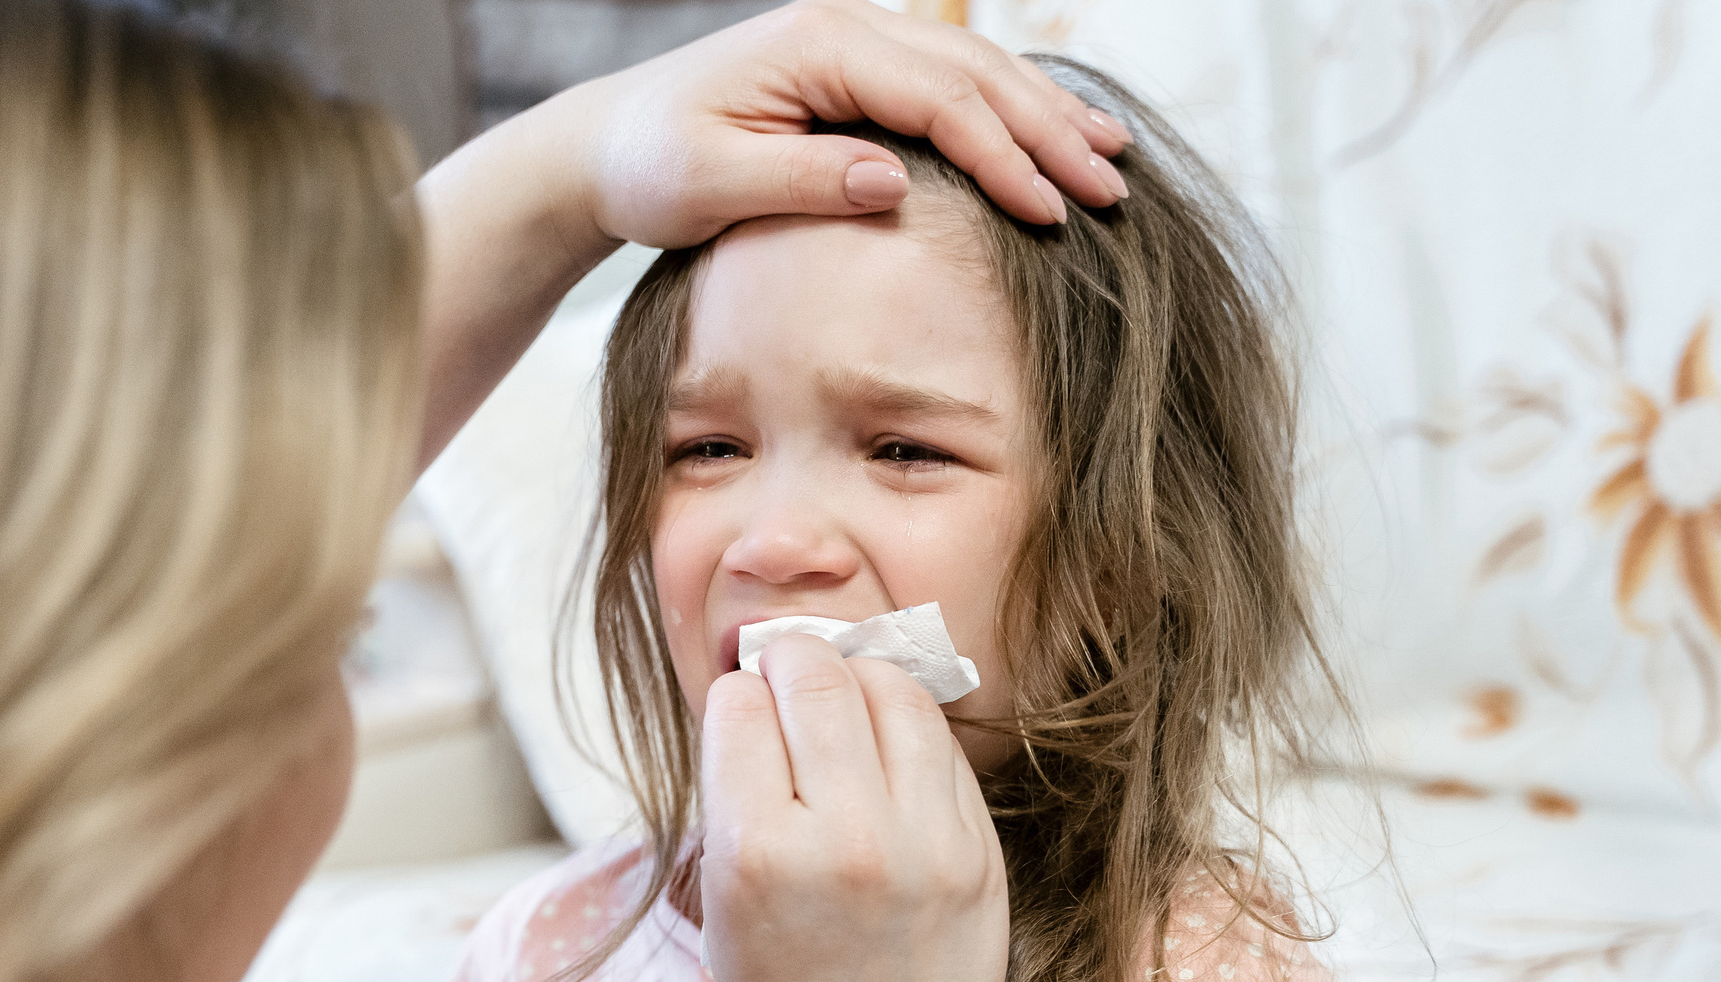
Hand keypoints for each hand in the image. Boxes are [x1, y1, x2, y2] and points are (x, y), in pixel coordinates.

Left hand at [568, 0, 1131, 253]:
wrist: (608, 144)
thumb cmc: (651, 167)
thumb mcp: (711, 183)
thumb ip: (801, 181)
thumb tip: (892, 183)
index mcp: (819, 47)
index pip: (938, 99)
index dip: (1003, 156)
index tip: (1051, 210)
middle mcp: (847, 31)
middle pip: (975, 74)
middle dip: (1049, 132)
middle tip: (1112, 189)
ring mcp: (856, 46)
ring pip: (974, 72)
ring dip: (1045, 114)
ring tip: (1111, 156)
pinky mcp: (856, 74)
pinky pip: (951, 85)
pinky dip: (1008, 112)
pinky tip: (1052, 137)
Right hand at [699, 636, 1007, 981]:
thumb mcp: (719, 903)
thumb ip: (735, 797)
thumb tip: (759, 691)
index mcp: (756, 855)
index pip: (739, 706)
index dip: (735, 700)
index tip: (742, 715)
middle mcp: (843, 840)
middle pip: (816, 677)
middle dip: (791, 662)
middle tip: (788, 678)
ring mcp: (923, 845)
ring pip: (892, 691)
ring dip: (858, 680)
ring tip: (844, 705)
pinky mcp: (980, 854)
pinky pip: (942, 747)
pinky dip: (908, 732)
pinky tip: (889, 755)